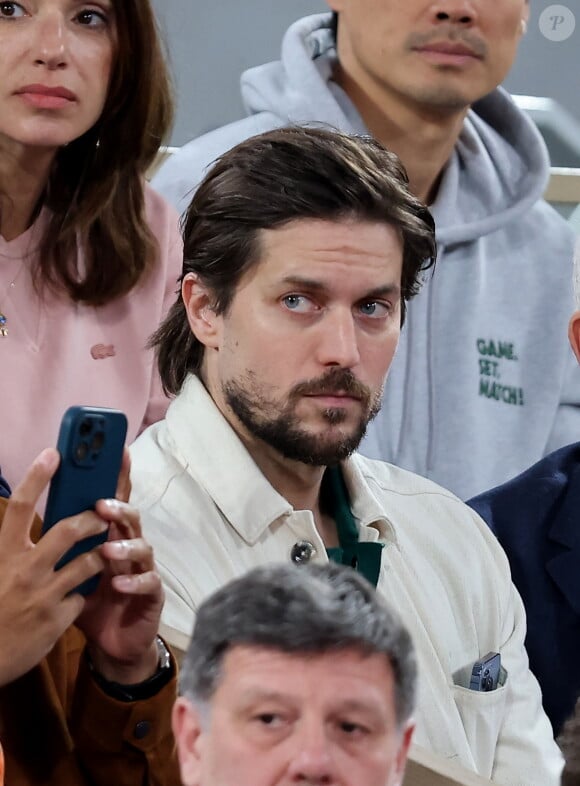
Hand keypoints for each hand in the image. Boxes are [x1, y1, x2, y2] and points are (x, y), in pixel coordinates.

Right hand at [0, 450, 106, 685]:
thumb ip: (13, 546)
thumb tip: (29, 519)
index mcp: (3, 554)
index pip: (18, 507)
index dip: (36, 477)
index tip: (54, 453)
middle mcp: (22, 570)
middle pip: (67, 530)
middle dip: (93, 517)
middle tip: (105, 511)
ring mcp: (42, 595)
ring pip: (87, 562)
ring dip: (99, 554)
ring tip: (102, 551)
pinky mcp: (57, 619)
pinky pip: (83, 595)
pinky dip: (85, 592)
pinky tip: (81, 593)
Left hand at [77, 457, 163, 684]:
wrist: (113, 642)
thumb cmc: (92, 599)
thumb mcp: (73, 569)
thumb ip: (66, 542)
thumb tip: (41, 509)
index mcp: (110, 535)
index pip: (114, 500)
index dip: (118, 475)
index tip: (116, 450)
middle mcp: (129, 546)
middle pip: (131, 518)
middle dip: (119, 508)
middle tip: (101, 506)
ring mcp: (143, 569)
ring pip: (143, 547)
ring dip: (126, 545)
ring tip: (107, 550)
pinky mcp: (152, 594)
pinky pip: (148, 583)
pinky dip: (134, 582)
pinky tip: (118, 584)